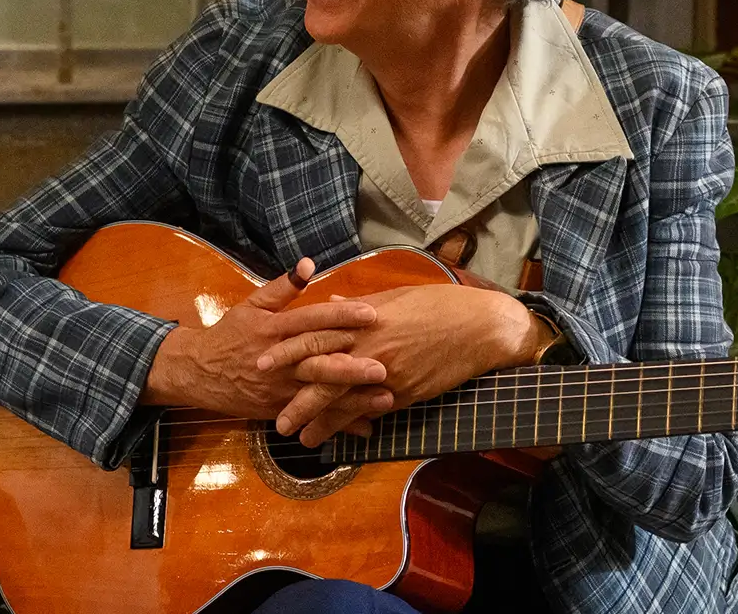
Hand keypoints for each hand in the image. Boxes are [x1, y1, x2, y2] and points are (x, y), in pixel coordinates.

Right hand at [142, 258, 393, 428]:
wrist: (198, 372)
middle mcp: (278, 359)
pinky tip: (365, 426)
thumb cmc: (229, 334)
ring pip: (318, 393)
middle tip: (383, 365)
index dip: (340, 316)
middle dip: (351, 365)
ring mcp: (278, 387)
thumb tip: (309, 264)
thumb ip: (282, 287)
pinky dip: (338, 423)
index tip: (371, 313)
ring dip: (353, 398)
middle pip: (317, 360)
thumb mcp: (251, 305)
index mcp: (273, 329)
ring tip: (385, 398)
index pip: (311, 320)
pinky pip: (311, 416)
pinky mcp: (277, 408)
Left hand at [258, 284, 551, 446]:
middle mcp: (368, 346)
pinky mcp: (404, 392)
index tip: (260, 359)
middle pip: (320, 373)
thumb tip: (333, 303)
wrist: (478, 326)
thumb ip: (359, 306)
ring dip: (318, 421)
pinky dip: (352, 426)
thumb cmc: (437, 304)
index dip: (285, 349)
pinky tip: (338, 439)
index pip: (313, 334)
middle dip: (293, 395)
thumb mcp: (393, 297)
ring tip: (297, 437)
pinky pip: (371, 412)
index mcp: (362, 319)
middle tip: (270, 412)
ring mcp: (385, 372)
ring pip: (343, 400)